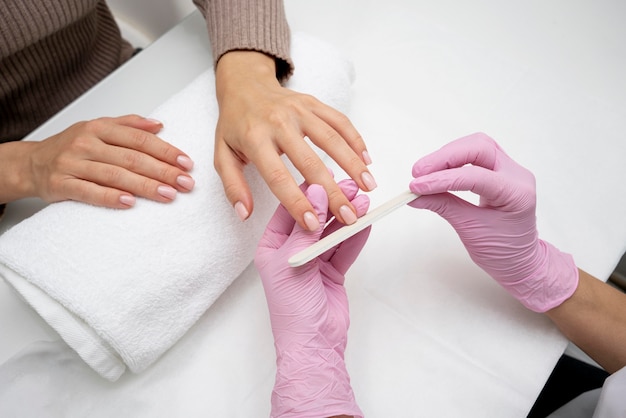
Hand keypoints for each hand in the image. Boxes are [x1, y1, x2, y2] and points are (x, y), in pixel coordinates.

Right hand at [3, 115, 194, 207]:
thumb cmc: (72, 147)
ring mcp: (73, 164)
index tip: (186, 163)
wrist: (31, 163)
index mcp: (99, 128)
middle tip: (186, 183)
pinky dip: (110, 197)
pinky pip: (89, 191)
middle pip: (132, 158)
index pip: (139, 139)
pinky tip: (130, 203)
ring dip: (145, 186)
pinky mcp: (61, 184)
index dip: (166, 151)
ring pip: (115, 175)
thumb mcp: (98, 128)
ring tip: (168, 194)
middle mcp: (87, 143)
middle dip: (163, 172)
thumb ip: (128, 125)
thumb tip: (158, 125)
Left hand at [214, 50, 375, 230]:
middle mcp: (279, 123)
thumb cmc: (235, 125)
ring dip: (353, 165)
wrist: (243, 84)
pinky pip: (339, 121)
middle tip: (349, 215)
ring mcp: (299, 111)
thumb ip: (233, 186)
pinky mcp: (313, 103)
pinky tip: (366, 160)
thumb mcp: (222, 155)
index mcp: (255, 139)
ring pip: (332, 139)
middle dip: (332, 193)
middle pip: (311, 163)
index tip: (313, 223)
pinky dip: (355, 140)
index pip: (279, 177)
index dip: (297, 202)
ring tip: (368, 188)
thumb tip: (245, 213)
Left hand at [255, 179, 368, 417]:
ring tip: (364, 201)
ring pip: (332, 232)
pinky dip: (355, 236)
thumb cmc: (293, 308)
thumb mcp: (294, 261)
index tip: (326, 175)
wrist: (313, 344)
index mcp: (272, 246)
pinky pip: (345, 248)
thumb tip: (316, 191)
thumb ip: (307, 227)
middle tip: (352, 187)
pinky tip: (365, 221)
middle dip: (333, 203)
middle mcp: (292, 250)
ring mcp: (314, 261)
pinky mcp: (333, 271)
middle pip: (315, 219)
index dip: (308, 192)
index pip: (290, 211)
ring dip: (347, 218)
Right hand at [408, 132, 577, 311]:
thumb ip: (444, 207)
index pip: (475, 176)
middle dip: (445, 157)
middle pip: (479, 148)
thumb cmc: (502, 252)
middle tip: (418, 172)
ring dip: (447, 155)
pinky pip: (474, 156)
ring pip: (476, 146)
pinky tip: (437, 172)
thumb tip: (416, 195)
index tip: (416, 186)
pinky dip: (452, 161)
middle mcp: (517, 175)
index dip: (442, 179)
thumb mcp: (470, 230)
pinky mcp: (499, 170)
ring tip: (423, 172)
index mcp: (517, 194)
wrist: (519, 261)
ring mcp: (510, 170)